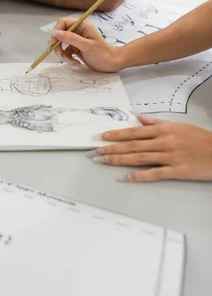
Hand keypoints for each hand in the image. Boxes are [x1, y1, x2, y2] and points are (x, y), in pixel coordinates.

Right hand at [48, 18, 123, 71]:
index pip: (62, 22)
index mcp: (82, 25)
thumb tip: (54, 32)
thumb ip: (70, 38)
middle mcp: (78, 30)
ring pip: (61, 44)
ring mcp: (77, 39)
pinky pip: (66, 51)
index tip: (53, 43)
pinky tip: (76, 62)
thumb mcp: (86, 46)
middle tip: (59, 54)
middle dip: (58, 45)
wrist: (112, 63)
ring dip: (63, 54)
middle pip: (60, 34)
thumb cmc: (102, 54)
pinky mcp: (76, 48)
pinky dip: (68, 58)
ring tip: (71, 61)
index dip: (56, 32)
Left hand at [89, 116, 211, 181]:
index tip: (102, 136)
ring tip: (104, 161)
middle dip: (112, 148)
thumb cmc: (200, 139)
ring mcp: (170, 157)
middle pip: (133, 145)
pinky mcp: (177, 171)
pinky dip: (141, 175)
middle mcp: (164, 142)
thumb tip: (138, 117)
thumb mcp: (179, 125)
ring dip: (120, 159)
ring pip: (140, 157)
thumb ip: (157, 122)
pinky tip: (127, 177)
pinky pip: (156, 173)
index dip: (117, 134)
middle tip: (95, 151)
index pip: (135, 132)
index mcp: (164, 130)